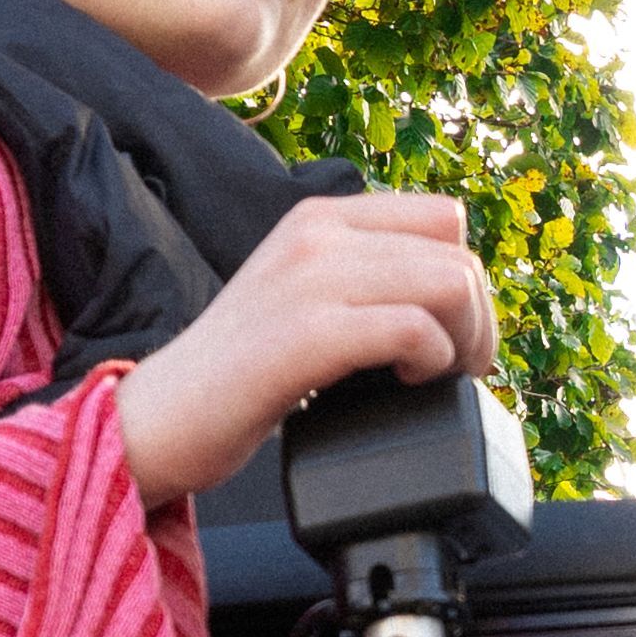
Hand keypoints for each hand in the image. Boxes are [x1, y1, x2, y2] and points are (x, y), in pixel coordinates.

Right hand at [115, 192, 501, 509]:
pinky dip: (431, 362)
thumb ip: (363, 279)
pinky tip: (405, 385)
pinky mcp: (308, 333)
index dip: (466, 280)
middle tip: (454, 370)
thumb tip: (452, 301)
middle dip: (477, 322)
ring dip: (463, 343)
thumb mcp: (303, 297)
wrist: (157, 418)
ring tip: (432, 377)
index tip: (452, 335)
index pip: (444, 219)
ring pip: (450, 285)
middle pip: (459, 256)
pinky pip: (414, 328)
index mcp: (320, 218)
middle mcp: (317, 234)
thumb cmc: (238, 374)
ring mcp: (311, 279)